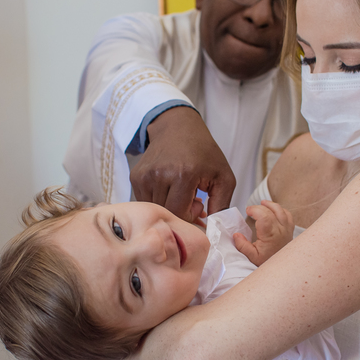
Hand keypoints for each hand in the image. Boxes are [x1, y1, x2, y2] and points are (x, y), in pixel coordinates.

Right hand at [131, 106, 235, 221]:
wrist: (178, 127)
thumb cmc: (204, 152)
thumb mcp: (223, 177)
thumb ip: (222, 206)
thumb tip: (213, 231)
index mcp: (183, 174)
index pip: (180, 214)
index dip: (191, 216)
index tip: (199, 204)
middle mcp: (160, 175)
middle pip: (167, 214)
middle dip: (181, 213)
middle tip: (192, 199)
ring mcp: (145, 176)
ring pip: (155, 209)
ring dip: (169, 207)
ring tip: (180, 192)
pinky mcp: (135, 177)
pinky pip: (146, 201)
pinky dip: (158, 200)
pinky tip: (168, 188)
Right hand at [234, 200, 295, 265]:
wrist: (283, 268)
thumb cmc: (268, 262)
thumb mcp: (252, 257)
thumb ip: (243, 246)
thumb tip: (236, 235)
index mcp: (270, 236)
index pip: (264, 216)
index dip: (255, 210)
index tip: (247, 210)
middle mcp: (280, 231)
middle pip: (271, 211)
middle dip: (259, 207)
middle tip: (250, 210)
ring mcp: (287, 229)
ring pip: (281, 211)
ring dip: (271, 205)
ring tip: (262, 203)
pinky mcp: (290, 230)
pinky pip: (288, 216)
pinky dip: (281, 210)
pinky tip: (274, 210)